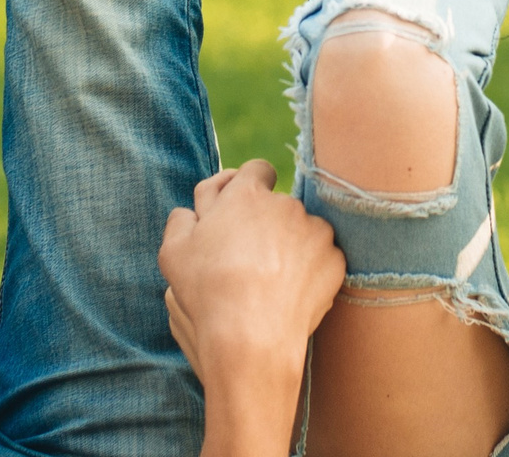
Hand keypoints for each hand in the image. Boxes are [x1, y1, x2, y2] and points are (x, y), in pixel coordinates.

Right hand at [159, 160, 344, 456]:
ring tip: (271, 280)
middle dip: (267, 222)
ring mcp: (315, 231)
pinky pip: (322, 257)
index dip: (248, 188)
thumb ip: (182, 220)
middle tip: (249, 255)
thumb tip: (191, 213)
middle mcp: (286, 203)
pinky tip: (290, 293)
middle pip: (278, 204)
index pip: (255, 170)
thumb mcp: (174, 252)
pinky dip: (310, 270)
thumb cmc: (208, 292)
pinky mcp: (335, 260)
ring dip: (290, 245)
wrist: (252, 339)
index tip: (243, 211)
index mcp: (247, 194)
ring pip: (302, 230)